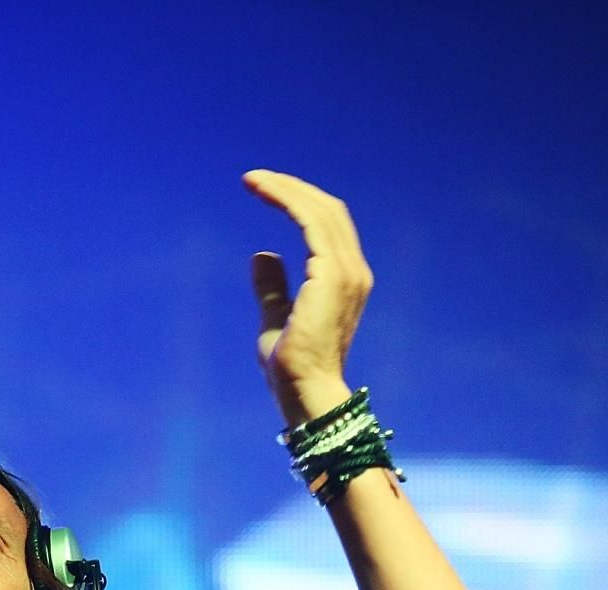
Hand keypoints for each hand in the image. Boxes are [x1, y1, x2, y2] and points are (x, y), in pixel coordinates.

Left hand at [242, 169, 372, 425]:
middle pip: (328, 211)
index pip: (327, 227)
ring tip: (253, 180)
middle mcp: (353, 271)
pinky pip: (309, 222)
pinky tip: (263, 191)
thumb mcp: (275, 319)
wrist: (304, 391)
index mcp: (345, 280)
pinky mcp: (331, 274)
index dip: (298, 203)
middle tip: (254, 179)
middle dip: (292, 189)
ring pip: (320, 210)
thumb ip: (273, 288)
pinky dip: (287, 201)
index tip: (264, 192)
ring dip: (286, 189)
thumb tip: (262, 255)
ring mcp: (347, 271)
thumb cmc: (292, 367)